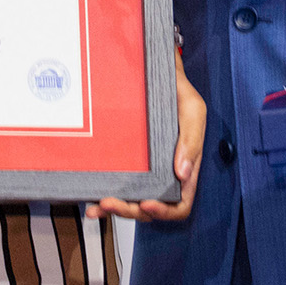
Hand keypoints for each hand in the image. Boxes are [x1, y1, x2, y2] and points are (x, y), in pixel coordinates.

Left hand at [92, 56, 205, 222]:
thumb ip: (191, 141)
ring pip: (131, 202)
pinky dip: (105, 194)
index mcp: (185, 168)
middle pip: (149, 208)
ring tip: (97, 205)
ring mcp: (145, 170)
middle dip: (130, 210)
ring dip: (114, 209)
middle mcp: (164, 174)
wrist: (155, 73)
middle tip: (111, 202)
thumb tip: (182, 173)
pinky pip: (117, 184)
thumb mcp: (192, 111)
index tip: (147, 203)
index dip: (164, 211)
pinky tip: (92, 196)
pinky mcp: (128, 162)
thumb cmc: (178, 93)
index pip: (180, 204)